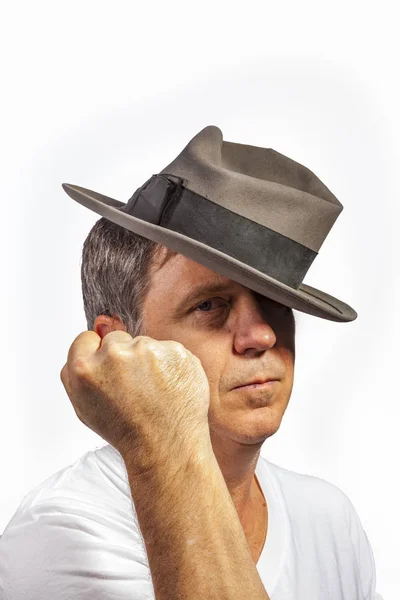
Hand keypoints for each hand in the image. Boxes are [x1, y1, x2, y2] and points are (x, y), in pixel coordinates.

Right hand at [60, 331, 211, 470]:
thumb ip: (77, 374)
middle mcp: (114, 354)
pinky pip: (169, 350)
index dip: (97, 353)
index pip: (86, 339)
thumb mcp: (84, 408)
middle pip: (117, 339)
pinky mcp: (174, 351)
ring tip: (153, 392)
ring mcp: (147, 350)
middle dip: (124, 356)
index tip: (108, 367)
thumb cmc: (127, 431)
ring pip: (144, 344)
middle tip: (134, 386)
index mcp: (85, 367)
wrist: (166, 446)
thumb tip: (89, 342)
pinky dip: (171, 365)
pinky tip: (169, 388)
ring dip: (149, 361)